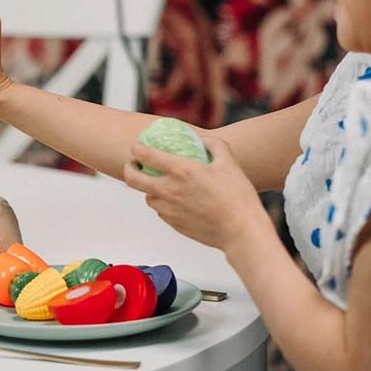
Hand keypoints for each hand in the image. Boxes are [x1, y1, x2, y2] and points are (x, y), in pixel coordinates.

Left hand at [122, 136, 266, 253]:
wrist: (241, 231)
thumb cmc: (237, 196)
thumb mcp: (229, 162)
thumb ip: (214, 145)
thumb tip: (203, 140)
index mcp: (180, 170)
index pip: (144, 154)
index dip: (136, 147)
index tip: (138, 146)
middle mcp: (168, 190)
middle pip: (132, 178)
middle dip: (129, 168)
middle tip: (134, 164)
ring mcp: (169, 209)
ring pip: (146, 197)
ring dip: (148, 188)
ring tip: (159, 183)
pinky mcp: (174, 224)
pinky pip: (160, 211)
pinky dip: (163, 204)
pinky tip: (175, 200)